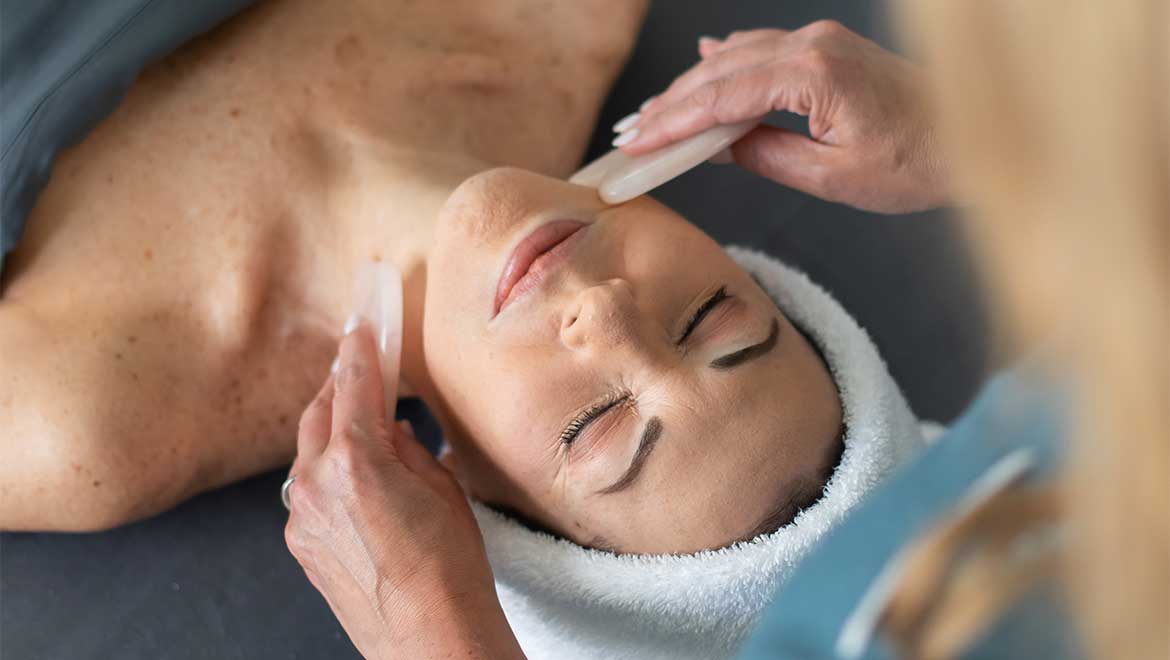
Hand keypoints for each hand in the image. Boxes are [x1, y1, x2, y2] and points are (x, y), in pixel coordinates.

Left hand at [284, 324, 524, 659]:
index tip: (361, 326)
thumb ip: (406, 448)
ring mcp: (301, 518)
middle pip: (319, 413)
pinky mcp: (299, 544)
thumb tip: (388, 429)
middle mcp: (315, 485)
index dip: (360, 350)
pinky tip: (360, 482)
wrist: (431, 638)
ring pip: (309, 453)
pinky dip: (329, 474)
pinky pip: (308, 491)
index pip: (354, 386)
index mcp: (355, 462)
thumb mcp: (442, 489)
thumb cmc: (449, 568)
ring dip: (334, 433)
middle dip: (341, 388)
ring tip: (368, 431)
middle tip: (362, 368)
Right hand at [617, 22, 948, 213]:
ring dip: (692, 87)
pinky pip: (762, 48)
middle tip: (631, 133)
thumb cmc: (919, 162)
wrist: (979, 135)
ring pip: (736, 58)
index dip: (673, 122)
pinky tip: (702, 62)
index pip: (722, 98)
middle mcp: (813, 45)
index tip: (638, 142)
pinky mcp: (828, 47)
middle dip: (670, 104)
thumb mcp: (835, 177)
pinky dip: (726, 62)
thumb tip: (718, 147)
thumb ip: (768, 156)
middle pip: (720, 72)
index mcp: (814, 75)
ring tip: (653, 114)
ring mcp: (821, 40)